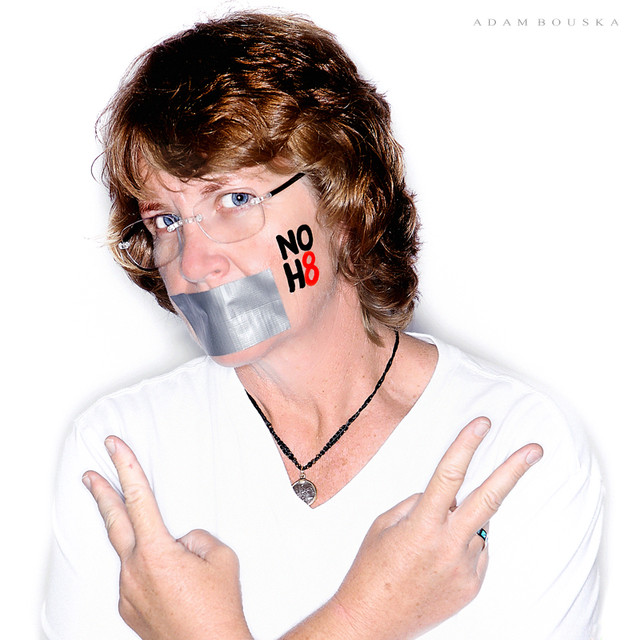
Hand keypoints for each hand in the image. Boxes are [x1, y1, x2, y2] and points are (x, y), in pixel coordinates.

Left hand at [82, 436, 252, 639]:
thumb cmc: (218, 609)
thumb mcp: (220, 557)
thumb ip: (195, 537)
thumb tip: (180, 540)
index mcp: (156, 553)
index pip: (138, 498)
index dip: (126, 468)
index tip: (114, 448)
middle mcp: (134, 572)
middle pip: (114, 521)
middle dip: (101, 492)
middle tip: (90, 474)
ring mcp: (128, 592)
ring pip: (133, 553)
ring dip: (144, 543)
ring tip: (174, 557)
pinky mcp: (129, 608)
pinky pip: (136, 576)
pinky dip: (150, 569)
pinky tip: (172, 581)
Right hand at [304, 417, 542, 639]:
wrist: (372, 621)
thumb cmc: (371, 570)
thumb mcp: (383, 525)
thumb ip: (416, 504)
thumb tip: (444, 497)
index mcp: (421, 525)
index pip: (449, 475)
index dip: (466, 445)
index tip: (481, 424)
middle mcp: (449, 546)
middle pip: (489, 499)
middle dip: (514, 470)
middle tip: (535, 450)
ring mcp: (465, 569)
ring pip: (476, 528)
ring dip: (462, 523)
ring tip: (430, 547)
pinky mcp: (472, 586)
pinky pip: (476, 552)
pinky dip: (463, 546)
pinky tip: (438, 562)